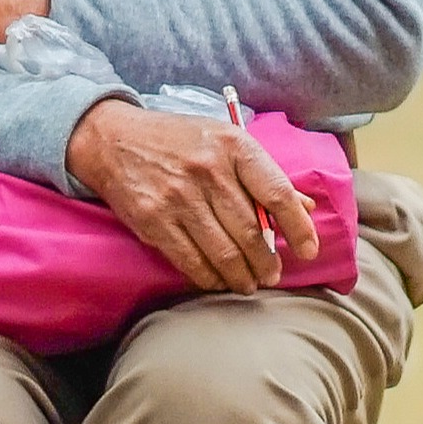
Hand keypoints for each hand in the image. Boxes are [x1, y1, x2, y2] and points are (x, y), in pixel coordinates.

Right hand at [68, 101, 321, 293]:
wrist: (112, 140)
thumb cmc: (177, 140)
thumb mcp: (224, 141)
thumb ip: (264, 173)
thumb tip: (305, 206)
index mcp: (233, 146)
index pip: (277, 193)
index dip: (298, 228)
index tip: (309, 251)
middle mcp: (208, 170)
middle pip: (251, 231)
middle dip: (267, 262)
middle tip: (272, 275)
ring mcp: (179, 197)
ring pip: (223, 252)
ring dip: (241, 276)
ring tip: (248, 283)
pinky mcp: (154, 220)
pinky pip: (191, 260)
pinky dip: (209, 278)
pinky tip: (218, 280)